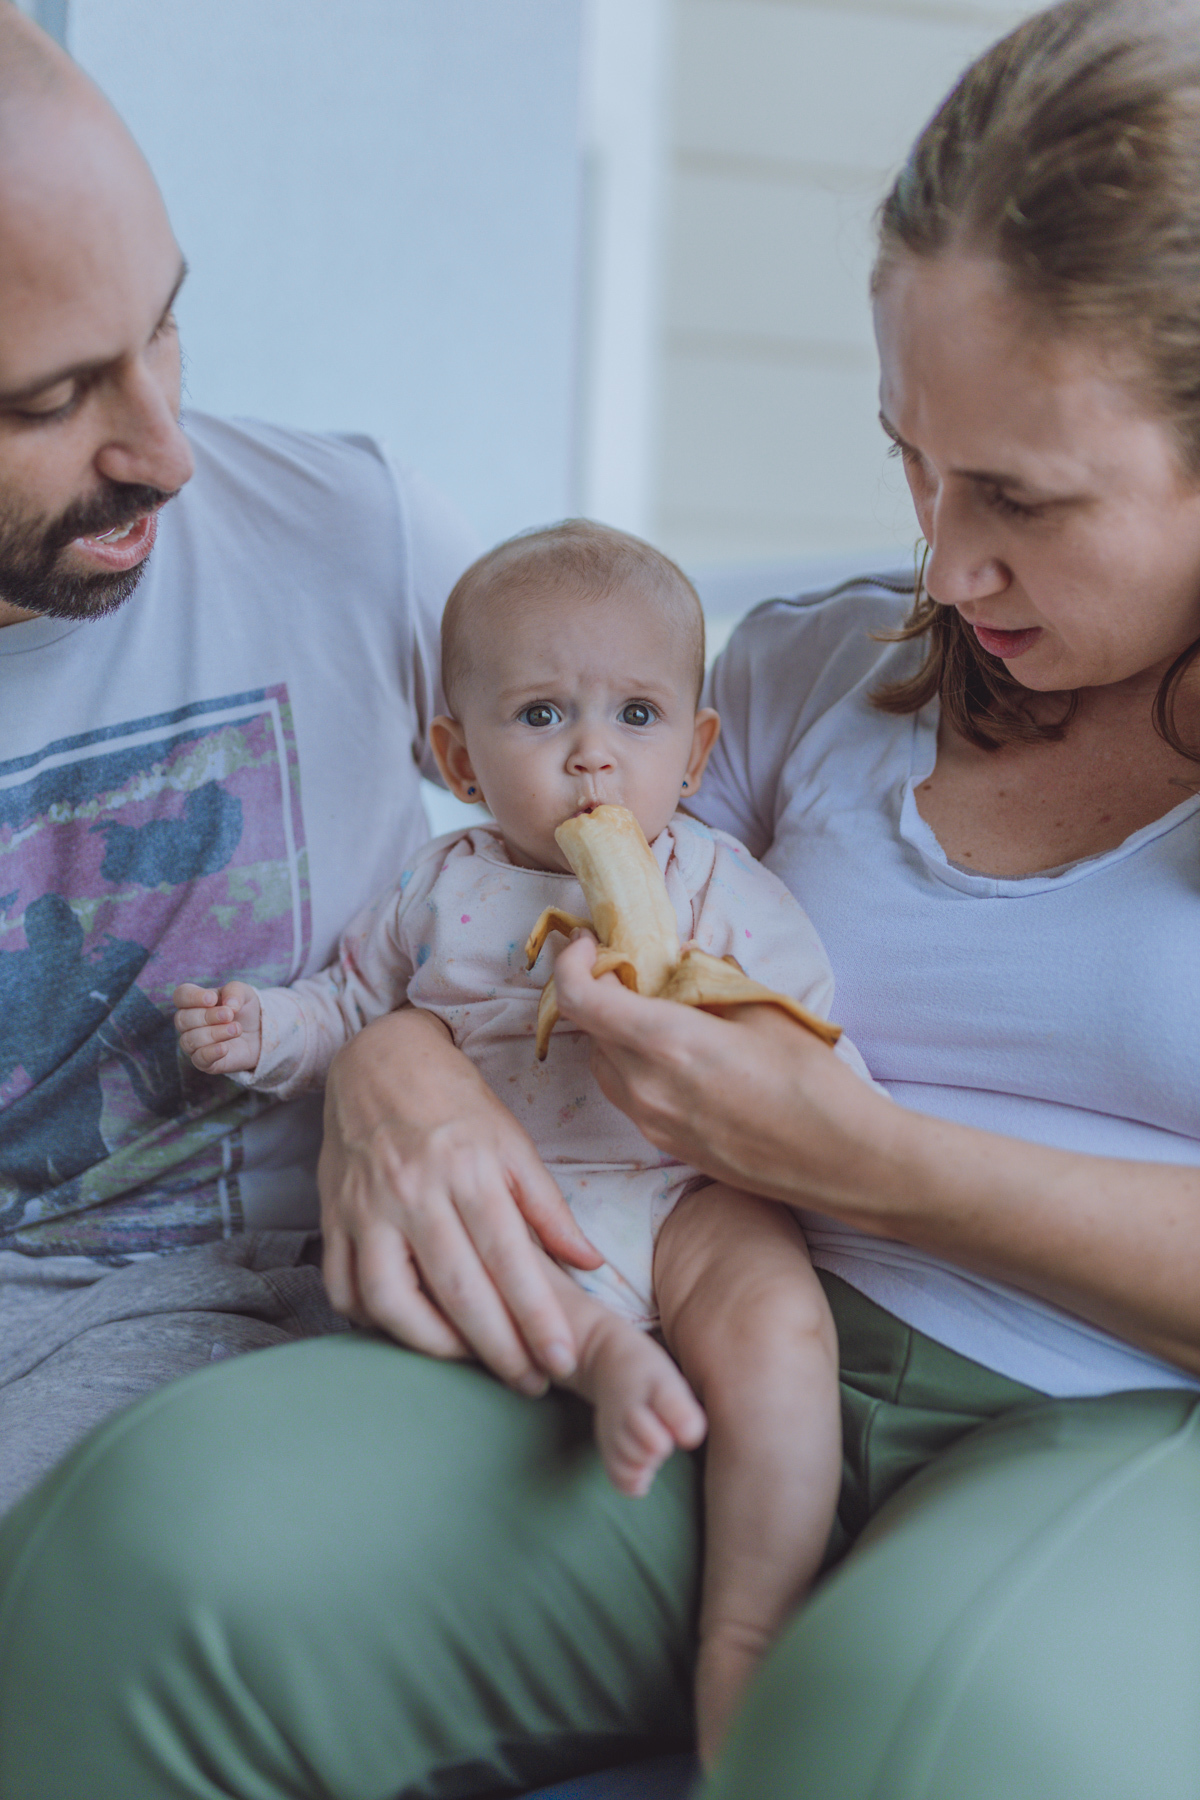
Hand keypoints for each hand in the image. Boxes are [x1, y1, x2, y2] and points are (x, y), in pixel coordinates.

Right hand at [174, 981, 261, 1074]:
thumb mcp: (244, 993)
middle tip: (229, 1015)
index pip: (181, 996)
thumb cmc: (244, 1009)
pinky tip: (224, 1048)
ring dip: (214, 1033)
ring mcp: (194, 1043)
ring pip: (190, 1039)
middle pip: (182, 1019)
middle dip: (207, 1016)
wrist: (259, 1033)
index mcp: (194, 1002)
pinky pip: (199, 1059)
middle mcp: (188, 1023)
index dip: (192, 997)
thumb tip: (229, 1005)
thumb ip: (234, 991)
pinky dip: (211, 1053)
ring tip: (236, 1029)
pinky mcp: (204, 1061)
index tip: (213, 998)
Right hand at [317, 1007, 603, 1391]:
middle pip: (457, 1288)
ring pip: (390, 1299)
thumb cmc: (457, 1104)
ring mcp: (366, 1207)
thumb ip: (549, 1207)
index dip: (537, 1315)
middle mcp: (414, 1190)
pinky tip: (409, 1331)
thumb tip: (591, 1263)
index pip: (509, 1257)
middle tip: (530, 1381)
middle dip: (498, 1347)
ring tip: (470, 1361)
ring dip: (433, 1344)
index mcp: (468, 1168)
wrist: (379, 1061)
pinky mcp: (332, 1218)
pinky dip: (372, 1321)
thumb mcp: (512, 1142)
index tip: (563, 1359)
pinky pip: (343, 1288)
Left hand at [550, 934, 878, 1208]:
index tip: (592, 944)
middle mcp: (645, 1086)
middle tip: (635, 974)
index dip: (573, 964)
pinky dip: (634, 1067)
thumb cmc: (810, 1081)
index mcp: (665, 1042)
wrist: (840, 1160)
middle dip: (601, 995)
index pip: (580, 999)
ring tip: (658, 1016)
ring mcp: (652, 1123)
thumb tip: (680, 958)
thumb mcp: (763, 1010)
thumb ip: (709, 980)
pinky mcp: (666, 1146)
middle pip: (589, 1031)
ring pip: (604, 1066)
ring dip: (615, 1034)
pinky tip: (679, 1059)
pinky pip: (629, 1096)